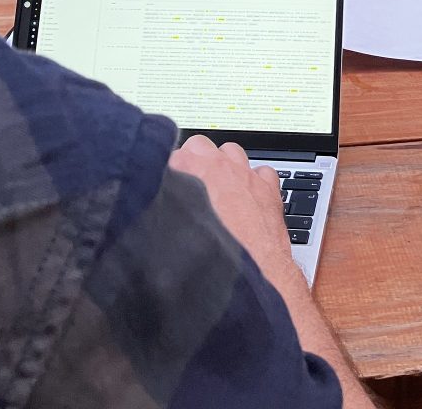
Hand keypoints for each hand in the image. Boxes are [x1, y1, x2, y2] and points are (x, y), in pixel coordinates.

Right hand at [169, 135, 293, 277]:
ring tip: (219, 188)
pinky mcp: (268, 188)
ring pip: (232, 152)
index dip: (169, 170)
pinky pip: (261, 171)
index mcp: (190, 172)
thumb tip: (152, 214)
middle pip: (201, 145)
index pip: (172, 154)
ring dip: (224, 165)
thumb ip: (162, 213)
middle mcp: (219, 167)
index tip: (169, 182)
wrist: (250, 275)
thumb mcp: (170, 234)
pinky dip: (255, 180)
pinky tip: (249, 197)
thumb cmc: (213, 258)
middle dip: (195, 160)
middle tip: (192, 182)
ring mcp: (246, 175)